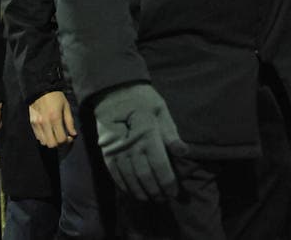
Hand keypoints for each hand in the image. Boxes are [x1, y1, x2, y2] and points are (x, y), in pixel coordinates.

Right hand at [29, 91, 75, 147]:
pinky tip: (48, 131)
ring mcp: (37, 124)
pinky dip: (44, 137)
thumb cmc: (56, 96)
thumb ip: (70, 122)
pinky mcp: (32, 123)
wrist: (40, 88)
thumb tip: (74, 135)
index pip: (61, 139)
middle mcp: (45, 123)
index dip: (67, 141)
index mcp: (55, 118)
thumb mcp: (66, 106)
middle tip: (63, 138)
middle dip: (59, 144)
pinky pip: (38, 137)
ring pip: (44, 142)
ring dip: (51, 141)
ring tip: (55, 135)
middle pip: (52, 144)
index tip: (70, 137)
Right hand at [94, 83, 186, 201]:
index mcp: (147, 132)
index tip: (174, 192)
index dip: (168, 182)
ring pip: (130, 179)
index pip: (160, 165)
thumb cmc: (141, 98)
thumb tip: (184, 152)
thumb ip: (171, 132)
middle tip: (164, 199)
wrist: (113, 90)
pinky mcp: (107, 152)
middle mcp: (131, 144)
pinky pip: (116, 175)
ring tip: (151, 199)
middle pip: (145, 176)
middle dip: (156, 191)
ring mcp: (117, 150)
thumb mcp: (160, 109)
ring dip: (142, 192)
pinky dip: (125, 187)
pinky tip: (133, 193)